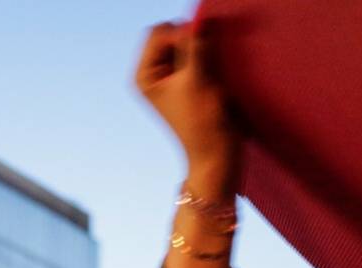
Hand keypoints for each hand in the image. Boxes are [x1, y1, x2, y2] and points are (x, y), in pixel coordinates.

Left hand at [135, 21, 239, 194]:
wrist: (217, 152)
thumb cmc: (202, 121)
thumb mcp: (195, 79)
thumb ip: (193, 46)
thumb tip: (194, 21)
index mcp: (144, 75)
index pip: (158, 32)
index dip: (180, 36)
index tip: (197, 59)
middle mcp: (154, 73)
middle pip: (169, 32)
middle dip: (189, 39)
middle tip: (204, 64)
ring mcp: (171, 76)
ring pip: (185, 41)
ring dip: (201, 46)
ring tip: (210, 71)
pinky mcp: (189, 79)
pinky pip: (196, 52)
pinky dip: (207, 53)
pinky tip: (214, 71)